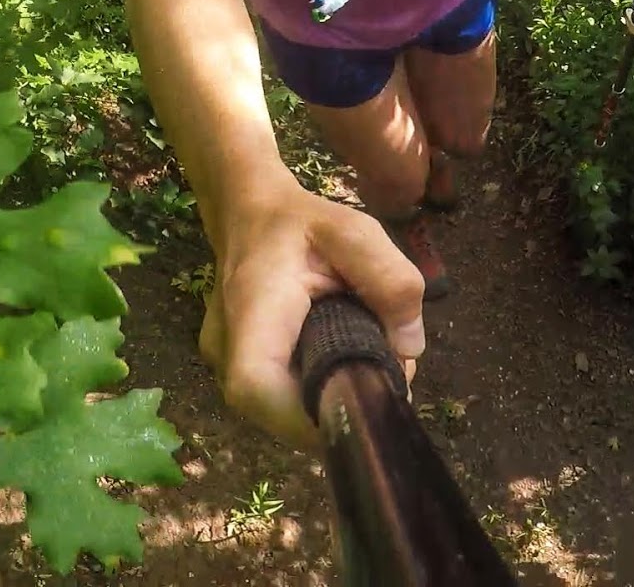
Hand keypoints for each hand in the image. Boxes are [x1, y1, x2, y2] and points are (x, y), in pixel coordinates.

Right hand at [198, 168, 426, 448]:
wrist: (251, 213)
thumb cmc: (301, 222)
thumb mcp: (356, 232)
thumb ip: (391, 281)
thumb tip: (409, 349)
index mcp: (253, 308)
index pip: (256, 387)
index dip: (306, 419)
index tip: (363, 414)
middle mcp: (225, 347)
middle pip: (273, 412)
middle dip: (333, 413)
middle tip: (382, 387)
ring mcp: (224, 363)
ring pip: (276, 411)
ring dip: (325, 404)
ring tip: (366, 370)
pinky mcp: (236, 371)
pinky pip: (277, 399)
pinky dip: (313, 394)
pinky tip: (342, 365)